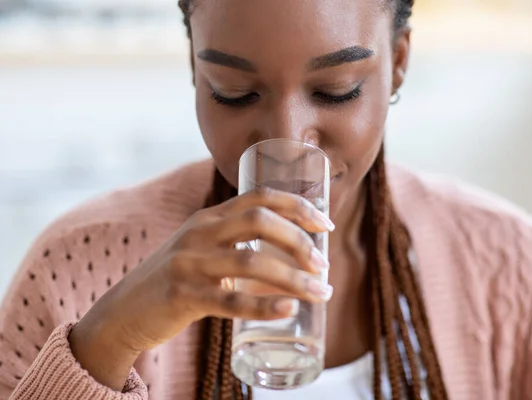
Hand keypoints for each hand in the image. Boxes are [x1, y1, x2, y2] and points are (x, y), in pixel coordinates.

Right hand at [69, 187, 333, 389]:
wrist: (123, 311)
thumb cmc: (176, 281)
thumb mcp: (202, 250)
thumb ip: (237, 245)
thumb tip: (293, 256)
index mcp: (209, 218)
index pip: (260, 197)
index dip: (298, 206)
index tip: (326, 224)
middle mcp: (200, 233)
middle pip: (259, 220)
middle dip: (299, 239)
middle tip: (323, 265)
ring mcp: (189, 263)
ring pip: (251, 262)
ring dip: (294, 278)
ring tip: (320, 292)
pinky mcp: (182, 296)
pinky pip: (230, 300)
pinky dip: (264, 305)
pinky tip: (288, 310)